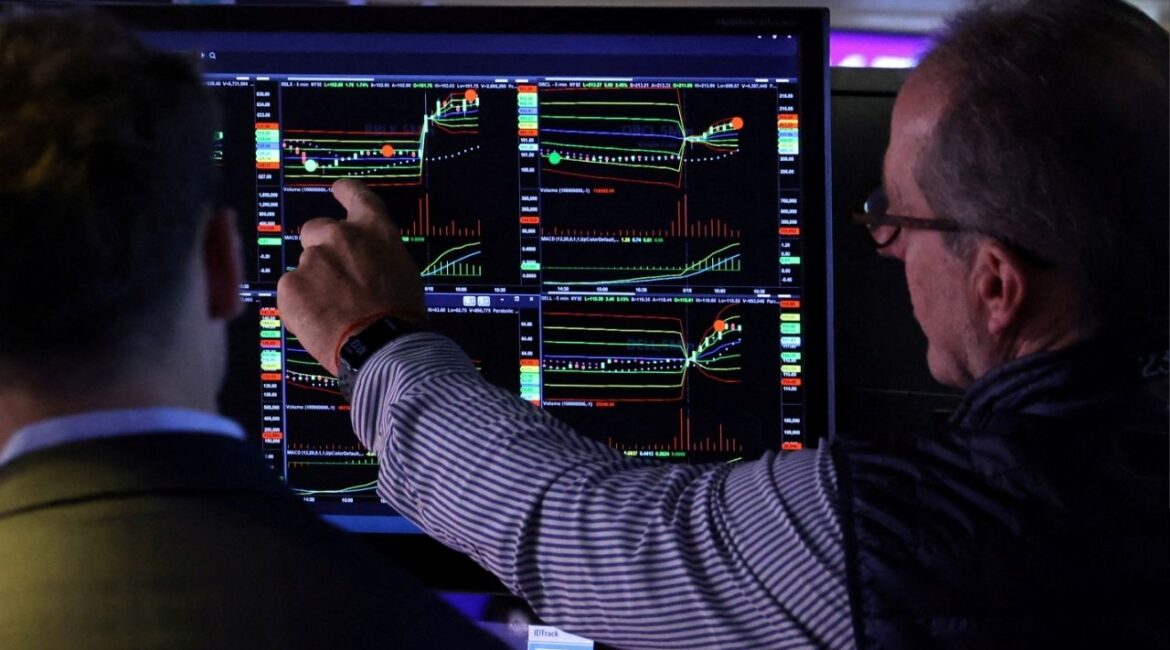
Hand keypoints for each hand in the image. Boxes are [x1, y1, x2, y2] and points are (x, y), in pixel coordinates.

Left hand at [277, 178, 424, 375]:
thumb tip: (362, 260)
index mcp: (374, 230)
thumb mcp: (401, 270)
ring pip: (304, 267)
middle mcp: (340, 235)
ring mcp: (312, 260)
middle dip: (320, 249)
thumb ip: (376, 254)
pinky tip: (320, 322)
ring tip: (333, 312)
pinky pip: (291, 292)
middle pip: (315, 230)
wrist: (384, 346)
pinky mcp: (290, 286)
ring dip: (313, 283)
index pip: (355, 195)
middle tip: (334, 280)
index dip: (345, 191)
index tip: (338, 189)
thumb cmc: (401, 314)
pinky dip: (301, 305)